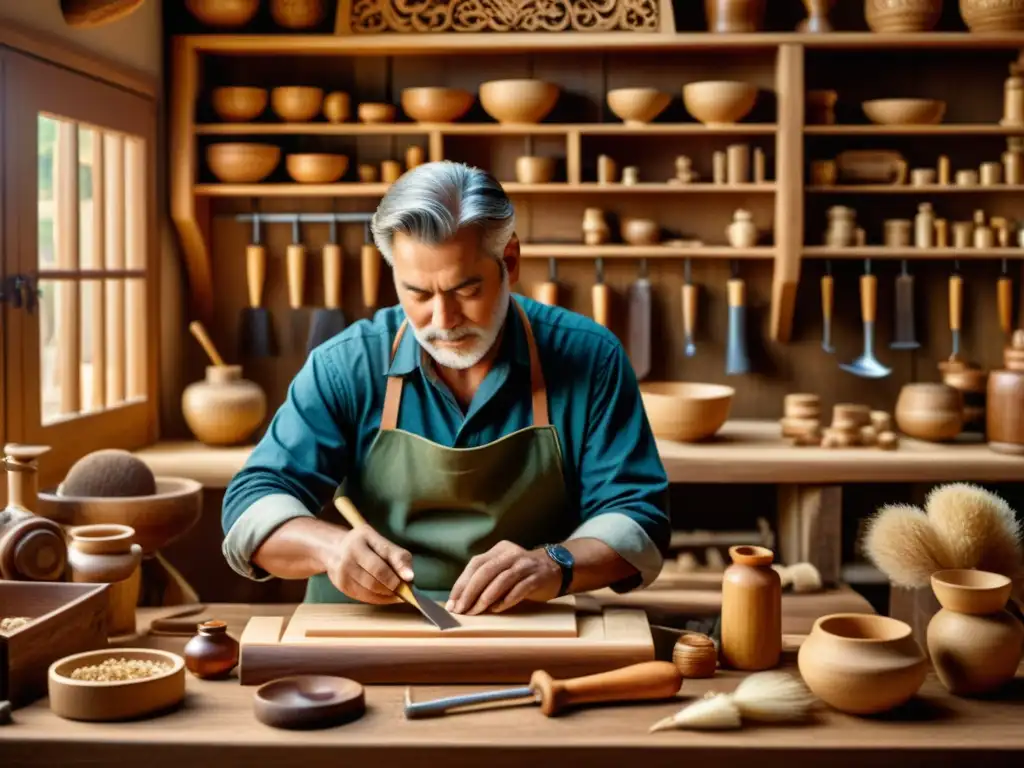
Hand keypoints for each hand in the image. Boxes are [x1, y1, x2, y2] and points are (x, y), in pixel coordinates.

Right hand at [324, 525, 414, 604]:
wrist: (334, 549)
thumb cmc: (365, 545)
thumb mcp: (380, 541)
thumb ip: (398, 556)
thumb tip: (409, 577)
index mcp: (363, 538)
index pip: (385, 554)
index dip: (399, 567)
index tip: (410, 578)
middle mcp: (350, 554)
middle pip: (377, 576)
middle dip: (394, 585)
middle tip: (405, 589)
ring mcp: (343, 571)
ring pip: (371, 590)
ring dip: (388, 594)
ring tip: (397, 592)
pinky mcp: (342, 585)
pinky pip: (365, 597)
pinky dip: (379, 599)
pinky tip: (386, 595)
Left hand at [446, 540, 561, 614]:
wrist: (557, 568)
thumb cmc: (523, 573)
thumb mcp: (504, 569)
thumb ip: (486, 579)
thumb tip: (461, 600)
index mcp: (499, 550)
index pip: (475, 564)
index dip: (462, 583)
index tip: (452, 602)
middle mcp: (511, 554)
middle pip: (486, 571)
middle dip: (470, 592)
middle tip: (461, 609)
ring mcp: (526, 564)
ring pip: (501, 579)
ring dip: (486, 598)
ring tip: (476, 612)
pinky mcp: (538, 577)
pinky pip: (520, 588)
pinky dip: (507, 599)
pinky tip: (498, 609)